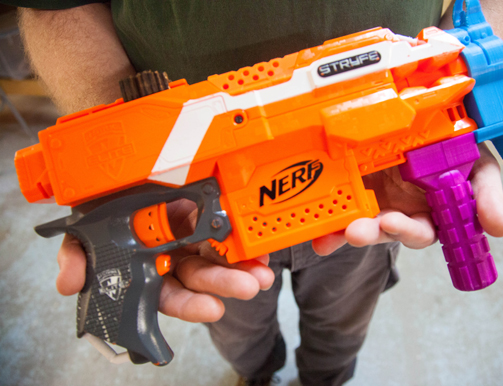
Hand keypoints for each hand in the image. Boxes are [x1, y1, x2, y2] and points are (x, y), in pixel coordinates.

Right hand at [56, 200, 274, 322]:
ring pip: (220, 256)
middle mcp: (172, 255)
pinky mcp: (208, 212)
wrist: (119, 165)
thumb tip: (68, 285)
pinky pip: (230, 229)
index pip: (170, 294)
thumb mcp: (83, 227)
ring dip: (244, 267)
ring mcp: (192, 234)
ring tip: (262, 273)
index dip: (190, 304)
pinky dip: (247, 241)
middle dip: (225, 284)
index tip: (212, 309)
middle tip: (248, 286)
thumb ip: (76, 256)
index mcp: (147, 267)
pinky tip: (261, 247)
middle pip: (201, 276)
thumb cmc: (101, 200)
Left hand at [311, 143, 502, 254]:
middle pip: (386, 229)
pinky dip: (329, 224)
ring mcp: (380, 200)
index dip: (407, 230)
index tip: (391, 223)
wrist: (430, 124)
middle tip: (358, 230)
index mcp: (432, 211)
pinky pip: (342, 209)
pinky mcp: (359, 190)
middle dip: (370, 231)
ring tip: (333, 235)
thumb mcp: (479, 167)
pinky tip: (319, 235)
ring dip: (348, 229)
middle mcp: (404, 210)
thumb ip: (486, 196)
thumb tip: (500, 229)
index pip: (421, 230)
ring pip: (362, 221)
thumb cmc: (460, 149)